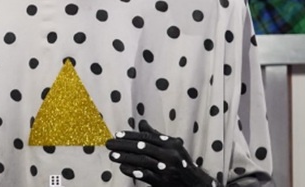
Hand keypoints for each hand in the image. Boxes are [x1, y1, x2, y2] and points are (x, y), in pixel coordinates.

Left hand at [104, 120, 218, 186]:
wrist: (195, 184)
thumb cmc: (180, 162)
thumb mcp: (172, 147)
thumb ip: (155, 135)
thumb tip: (141, 123)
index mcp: (170, 144)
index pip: (146, 137)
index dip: (130, 135)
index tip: (117, 135)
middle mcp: (169, 155)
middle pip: (142, 147)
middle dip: (123, 145)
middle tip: (109, 144)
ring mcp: (167, 169)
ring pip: (142, 161)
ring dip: (125, 157)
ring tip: (112, 155)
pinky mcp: (164, 182)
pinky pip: (146, 175)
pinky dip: (134, 171)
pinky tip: (123, 168)